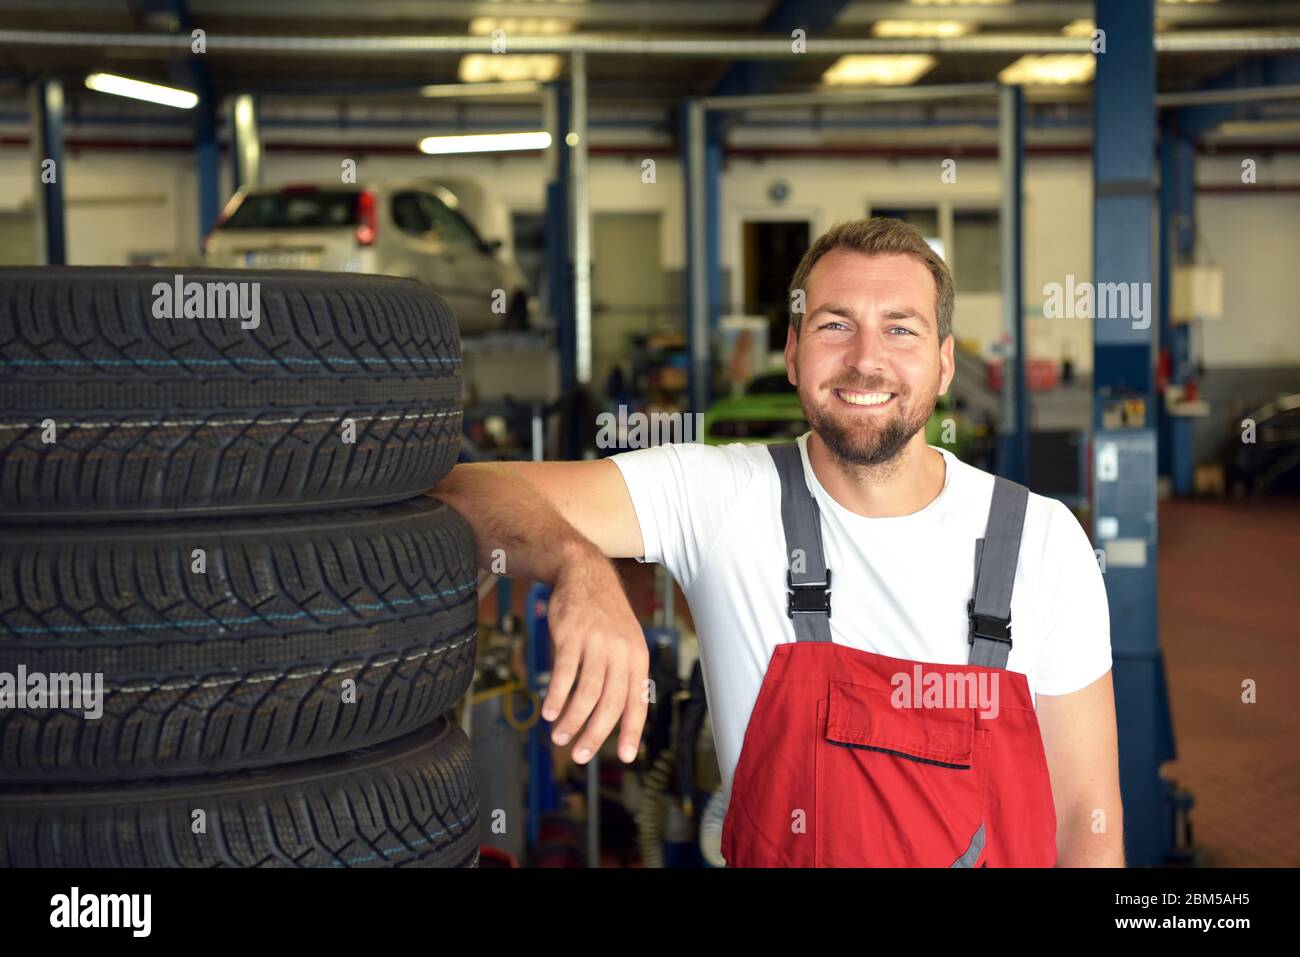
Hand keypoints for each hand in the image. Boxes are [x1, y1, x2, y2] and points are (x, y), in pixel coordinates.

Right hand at [540, 546, 649, 764]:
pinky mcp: (572, 635)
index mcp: (637, 658)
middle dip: (594, 735)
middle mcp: (621, 652)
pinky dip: (555, 696)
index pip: (637, 702)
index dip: (632, 732)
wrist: (585, 574)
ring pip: (586, 693)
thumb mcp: (624, 642)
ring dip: (570, 720)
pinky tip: (548, 711)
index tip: (627, 757)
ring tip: (559, 736)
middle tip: (579, 755)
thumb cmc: (604, 617)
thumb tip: (613, 717)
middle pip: (609, 704)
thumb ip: (621, 675)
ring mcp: (596, 643)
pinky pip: (564, 673)